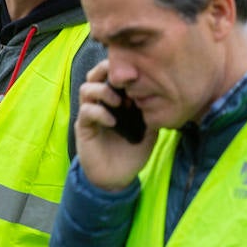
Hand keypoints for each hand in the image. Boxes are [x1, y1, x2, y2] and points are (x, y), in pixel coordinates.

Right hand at [74, 60, 156, 191]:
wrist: (118, 177)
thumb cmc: (133, 151)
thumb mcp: (149, 129)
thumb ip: (152, 112)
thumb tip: (162, 96)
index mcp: (117, 99)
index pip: (112, 73)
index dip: (122, 69)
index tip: (138, 74)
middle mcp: (101, 103)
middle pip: (94, 74)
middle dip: (106, 71)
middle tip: (122, 80)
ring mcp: (91, 114)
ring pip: (86, 88)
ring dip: (103, 91)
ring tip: (119, 103)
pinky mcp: (84, 127)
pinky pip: (86, 111)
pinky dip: (99, 112)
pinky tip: (113, 121)